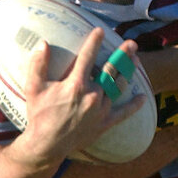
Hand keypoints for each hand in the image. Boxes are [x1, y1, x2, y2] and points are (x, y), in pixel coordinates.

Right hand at [10, 30, 144, 169]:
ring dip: (128, 73)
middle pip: (111, 70)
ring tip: (136, 61)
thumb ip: (38, 65)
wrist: (46, 145)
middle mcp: (93, 95)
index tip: (101, 31)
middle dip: (123, 55)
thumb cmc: (39, 115)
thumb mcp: (34, 88)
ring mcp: (101, 110)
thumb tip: (43, 43)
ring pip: (119, 87)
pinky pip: (123, 113)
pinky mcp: (104, 123)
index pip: (88, 57)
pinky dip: (134, 106)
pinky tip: (143, 97)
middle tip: (132, 44)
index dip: (94, 42)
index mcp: (76, 84)